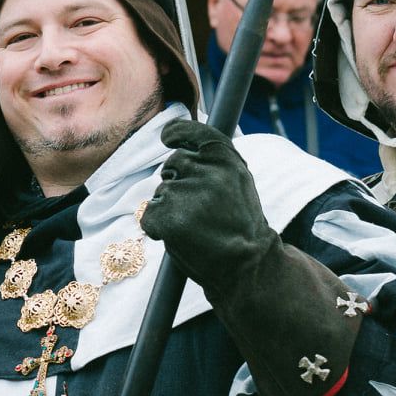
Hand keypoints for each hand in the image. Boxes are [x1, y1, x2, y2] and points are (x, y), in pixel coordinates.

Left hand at [142, 119, 274, 291]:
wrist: (247, 264)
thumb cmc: (240, 223)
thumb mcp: (238, 181)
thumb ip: (214, 160)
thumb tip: (180, 137)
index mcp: (226, 158)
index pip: (192, 131)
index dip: (176, 132)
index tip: (167, 137)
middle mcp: (206, 171)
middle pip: (173, 163)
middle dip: (178, 181)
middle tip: (200, 208)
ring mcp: (185, 194)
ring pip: (161, 191)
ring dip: (170, 206)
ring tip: (196, 225)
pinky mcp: (167, 217)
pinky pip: (148, 213)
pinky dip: (157, 226)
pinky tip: (180, 236)